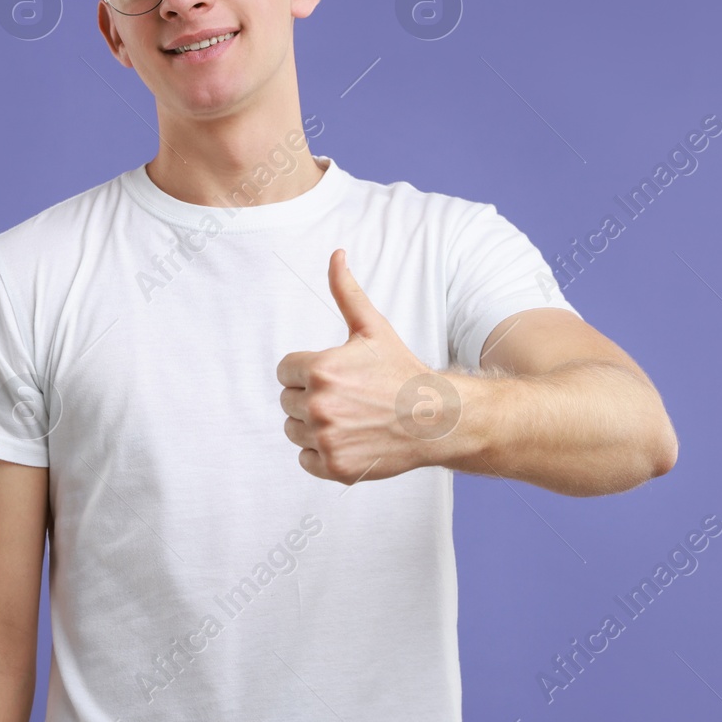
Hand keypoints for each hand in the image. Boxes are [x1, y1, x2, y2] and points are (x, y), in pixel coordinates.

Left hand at [276, 249, 450, 482]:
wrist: (436, 418)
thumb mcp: (372, 328)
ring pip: (294, 430)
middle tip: (348, 397)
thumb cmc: (401, 371)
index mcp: (319, 370)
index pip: (285, 372)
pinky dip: (322, 453)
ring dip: (313, 426)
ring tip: (349, 417)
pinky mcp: (334, 467)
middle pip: (287, 401)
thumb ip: (346, 292)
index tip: (337, 375)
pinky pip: (305, 459)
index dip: (308, 371)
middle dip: (311, 397)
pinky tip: (350, 439)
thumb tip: (337, 254)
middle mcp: (318, 406)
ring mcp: (326, 439)